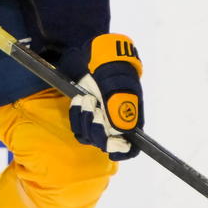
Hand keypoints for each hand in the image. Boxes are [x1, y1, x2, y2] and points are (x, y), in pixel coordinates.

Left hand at [67, 34, 143, 160]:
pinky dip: (76, 116)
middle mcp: (116, 126)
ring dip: (84, 119)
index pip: (131, 147)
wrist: (97, 57)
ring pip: (89, 137)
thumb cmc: (114, 70)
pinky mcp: (86, 118)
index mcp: (132, 121)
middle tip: (92, 104)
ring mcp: (100, 122)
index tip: (113, 143)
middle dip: (96, 128)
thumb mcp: (120, 86)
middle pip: (106, 144)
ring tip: (85, 98)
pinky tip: (78, 100)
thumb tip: (120, 132)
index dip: (122, 150)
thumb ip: (120, 108)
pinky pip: (78, 128)